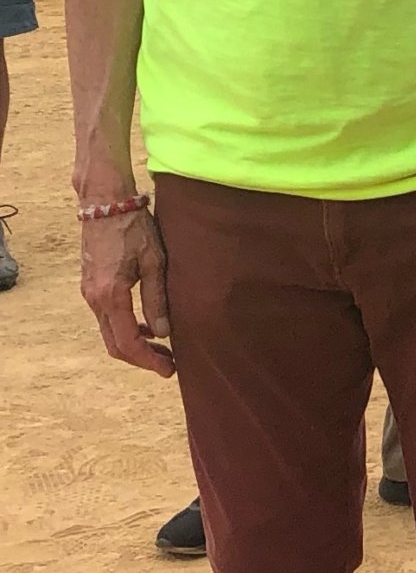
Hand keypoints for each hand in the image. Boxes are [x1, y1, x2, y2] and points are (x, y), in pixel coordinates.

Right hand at [80, 208, 175, 376]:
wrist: (105, 202)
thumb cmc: (134, 227)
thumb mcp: (154, 262)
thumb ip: (157, 299)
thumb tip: (164, 333)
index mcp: (111, 296)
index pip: (128, 343)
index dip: (149, 361)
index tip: (169, 370)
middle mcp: (94, 299)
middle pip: (115, 345)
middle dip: (142, 358)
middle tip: (169, 364)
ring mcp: (89, 293)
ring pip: (109, 333)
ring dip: (134, 344)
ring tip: (163, 347)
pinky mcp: (91, 285)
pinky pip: (107, 317)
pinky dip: (125, 328)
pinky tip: (146, 326)